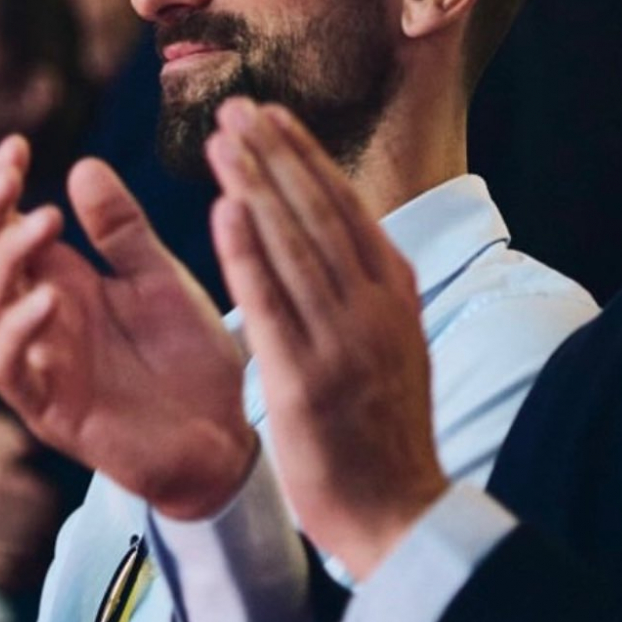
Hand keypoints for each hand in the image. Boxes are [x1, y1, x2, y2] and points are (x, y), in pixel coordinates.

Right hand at [0, 135, 255, 517]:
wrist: (223, 437)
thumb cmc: (188, 359)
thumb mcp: (161, 279)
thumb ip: (123, 231)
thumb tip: (81, 165)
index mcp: (58, 281)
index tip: (16, 144)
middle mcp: (37, 319)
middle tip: (8, 173)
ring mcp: (39, 363)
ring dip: (4, 258)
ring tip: (47, 221)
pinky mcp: (49, 410)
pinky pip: (8, 368)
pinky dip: (18, 331)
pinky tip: (48, 298)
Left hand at [206, 100, 447, 579]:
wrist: (398, 515)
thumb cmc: (383, 438)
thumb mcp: (393, 348)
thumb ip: (371, 296)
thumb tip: (345, 244)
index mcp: (396, 295)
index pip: (345, 210)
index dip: (305, 158)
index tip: (271, 117)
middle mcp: (375, 307)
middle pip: (319, 212)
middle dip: (276, 153)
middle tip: (235, 105)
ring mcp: (344, 341)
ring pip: (295, 243)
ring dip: (256, 183)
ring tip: (222, 136)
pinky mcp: (308, 379)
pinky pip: (272, 302)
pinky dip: (248, 250)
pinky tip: (223, 208)